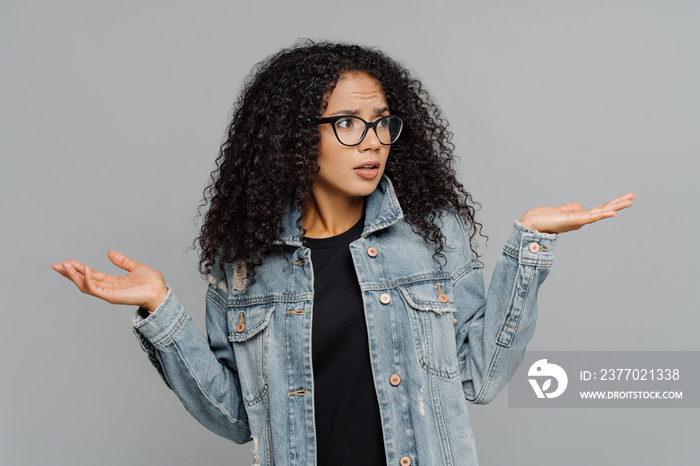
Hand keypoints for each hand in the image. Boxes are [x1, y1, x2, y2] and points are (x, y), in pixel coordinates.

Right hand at [51, 250, 168, 312]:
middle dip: (69, 274)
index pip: (91, 275)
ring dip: (74, 276)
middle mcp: (108, 288)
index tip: (67, 261)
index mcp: (112, 282)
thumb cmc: (152, 282)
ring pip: (85, 285)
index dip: (78, 268)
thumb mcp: (134, 267)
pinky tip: (85, 268)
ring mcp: (108, 293)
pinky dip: (88, 279)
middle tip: (56, 265)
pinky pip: (95, 288)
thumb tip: (110, 253)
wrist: (160, 291)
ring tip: (65, 265)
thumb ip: (122, 261)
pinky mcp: (111, 296)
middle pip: (83, 281)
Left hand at [518, 193, 635, 233]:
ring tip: (630, 201)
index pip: (598, 209)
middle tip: (634, 197)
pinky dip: (602, 214)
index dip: (611, 204)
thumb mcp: (559, 210)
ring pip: (600, 212)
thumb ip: (570, 209)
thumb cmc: (540, 219)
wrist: (529, 225)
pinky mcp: (573, 221)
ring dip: (616, 206)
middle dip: (618, 203)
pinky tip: (613, 212)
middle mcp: (580, 220)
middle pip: (603, 209)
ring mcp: (578, 221)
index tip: (624, 199)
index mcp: (577, 217)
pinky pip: (591, 217)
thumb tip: (581, 207)